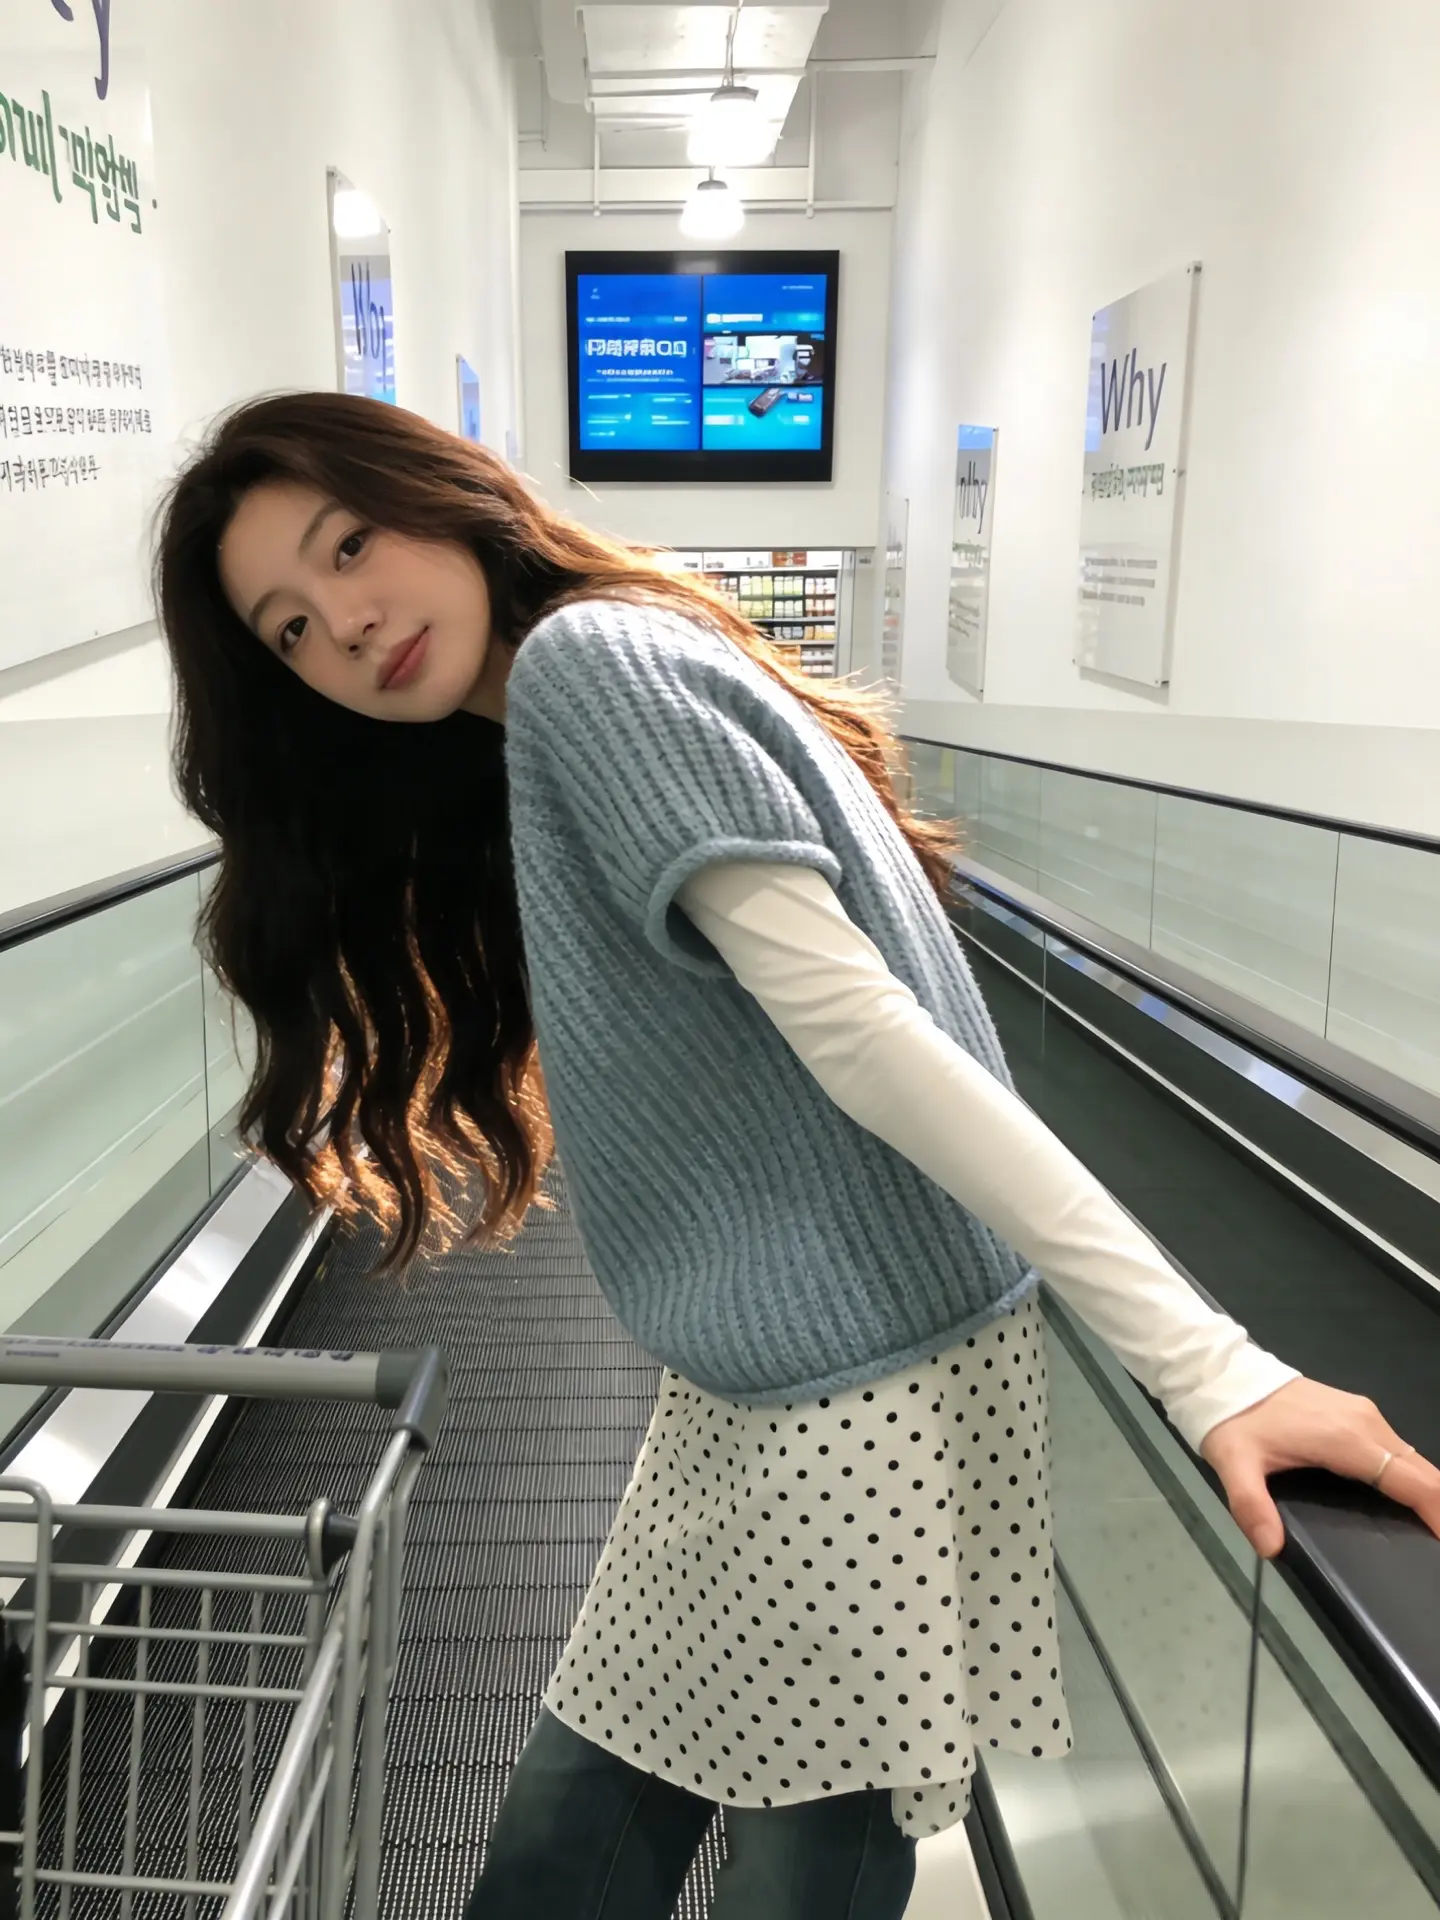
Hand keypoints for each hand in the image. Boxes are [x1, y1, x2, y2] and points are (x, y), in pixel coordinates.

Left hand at [1201, 1377, 1439, 1558]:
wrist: (1226, 1374)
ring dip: (1428, 1493)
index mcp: (1350, 1439)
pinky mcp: (1358, 1412)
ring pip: (1413, 1460)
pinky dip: (1411, 1477)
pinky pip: (1398, 1449)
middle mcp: (1368, 1423)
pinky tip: (1405, 1501)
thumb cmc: (1234, 1420)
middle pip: (1425, 1473)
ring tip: (1427, 1530)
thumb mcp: (1234, 1464)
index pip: (1416, 1482)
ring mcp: (1365, 1414)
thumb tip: (1271, 1548)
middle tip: (1437, 1543)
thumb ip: (1252, 1506)